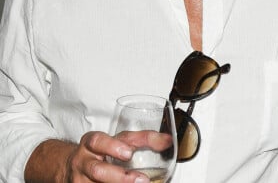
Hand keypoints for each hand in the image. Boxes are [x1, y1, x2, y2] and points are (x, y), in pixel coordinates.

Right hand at [25, 133, 151, 182]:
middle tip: (141, 179)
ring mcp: (80, 180)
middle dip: (120, 176)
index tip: (129, 152)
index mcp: (91, 142)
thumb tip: (167, 140)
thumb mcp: (116, 140)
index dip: (114, 146)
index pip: (100, 141)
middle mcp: (83, 161)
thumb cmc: (101, 150)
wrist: (69, 165)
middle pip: (98, 169)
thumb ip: (141, 140)